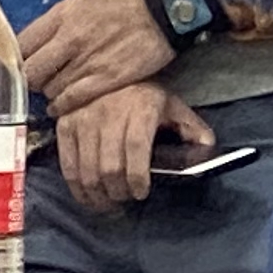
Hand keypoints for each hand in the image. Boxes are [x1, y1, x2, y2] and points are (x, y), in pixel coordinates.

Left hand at [19, 0, 176, 111]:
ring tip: (57, 90)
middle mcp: (70, 40)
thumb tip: (42, 36)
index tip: (24, 62)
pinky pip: (73, 99)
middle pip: (32, 72)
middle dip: (32, 78)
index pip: (22, 45)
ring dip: (50, 92)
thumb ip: (61, 16)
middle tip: (40, 79)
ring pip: (51, 89)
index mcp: (63, 15)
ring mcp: (88, 62)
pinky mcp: (107, 79)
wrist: (166, 6)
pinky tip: (62, 106)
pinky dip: (63, 106)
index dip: (19, 58)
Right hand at [56, 84, 207, 209]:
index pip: (136, 149)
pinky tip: (88, 196)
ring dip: (98, 194)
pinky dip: (76, 187)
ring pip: (87, 170)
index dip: (137, 177)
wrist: (108, 69)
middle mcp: (109, 115)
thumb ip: (192, 128)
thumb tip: (208, 149)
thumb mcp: (173, 105)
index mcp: (141, 109)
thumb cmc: (145, 94)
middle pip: (110, 166)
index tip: (141, 192)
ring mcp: (83, 121)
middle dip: (118, 191)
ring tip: (109, 203)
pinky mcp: (65, 126)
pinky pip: (67, 165)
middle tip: (126, 199)